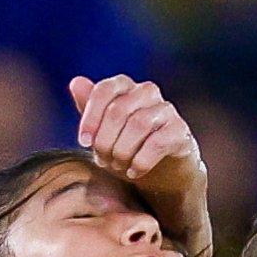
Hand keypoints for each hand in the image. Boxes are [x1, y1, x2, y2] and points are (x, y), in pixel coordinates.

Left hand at [70, 75, 208, 256]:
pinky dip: (141, 161)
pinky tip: (134, 172)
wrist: (160, 174)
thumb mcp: (101, 131)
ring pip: (139, 124)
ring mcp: (166, 110)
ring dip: (123, 151)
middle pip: (119, 110)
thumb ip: (88, 108)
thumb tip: (76, 82)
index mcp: (125, 87)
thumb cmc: (126, 147)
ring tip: (118, 166)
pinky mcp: (180, 131)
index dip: (90, 117)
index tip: (83, 142)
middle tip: (103, 160)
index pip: (104, 90)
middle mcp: (147, 92)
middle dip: (105, 140)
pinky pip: (158, 142)